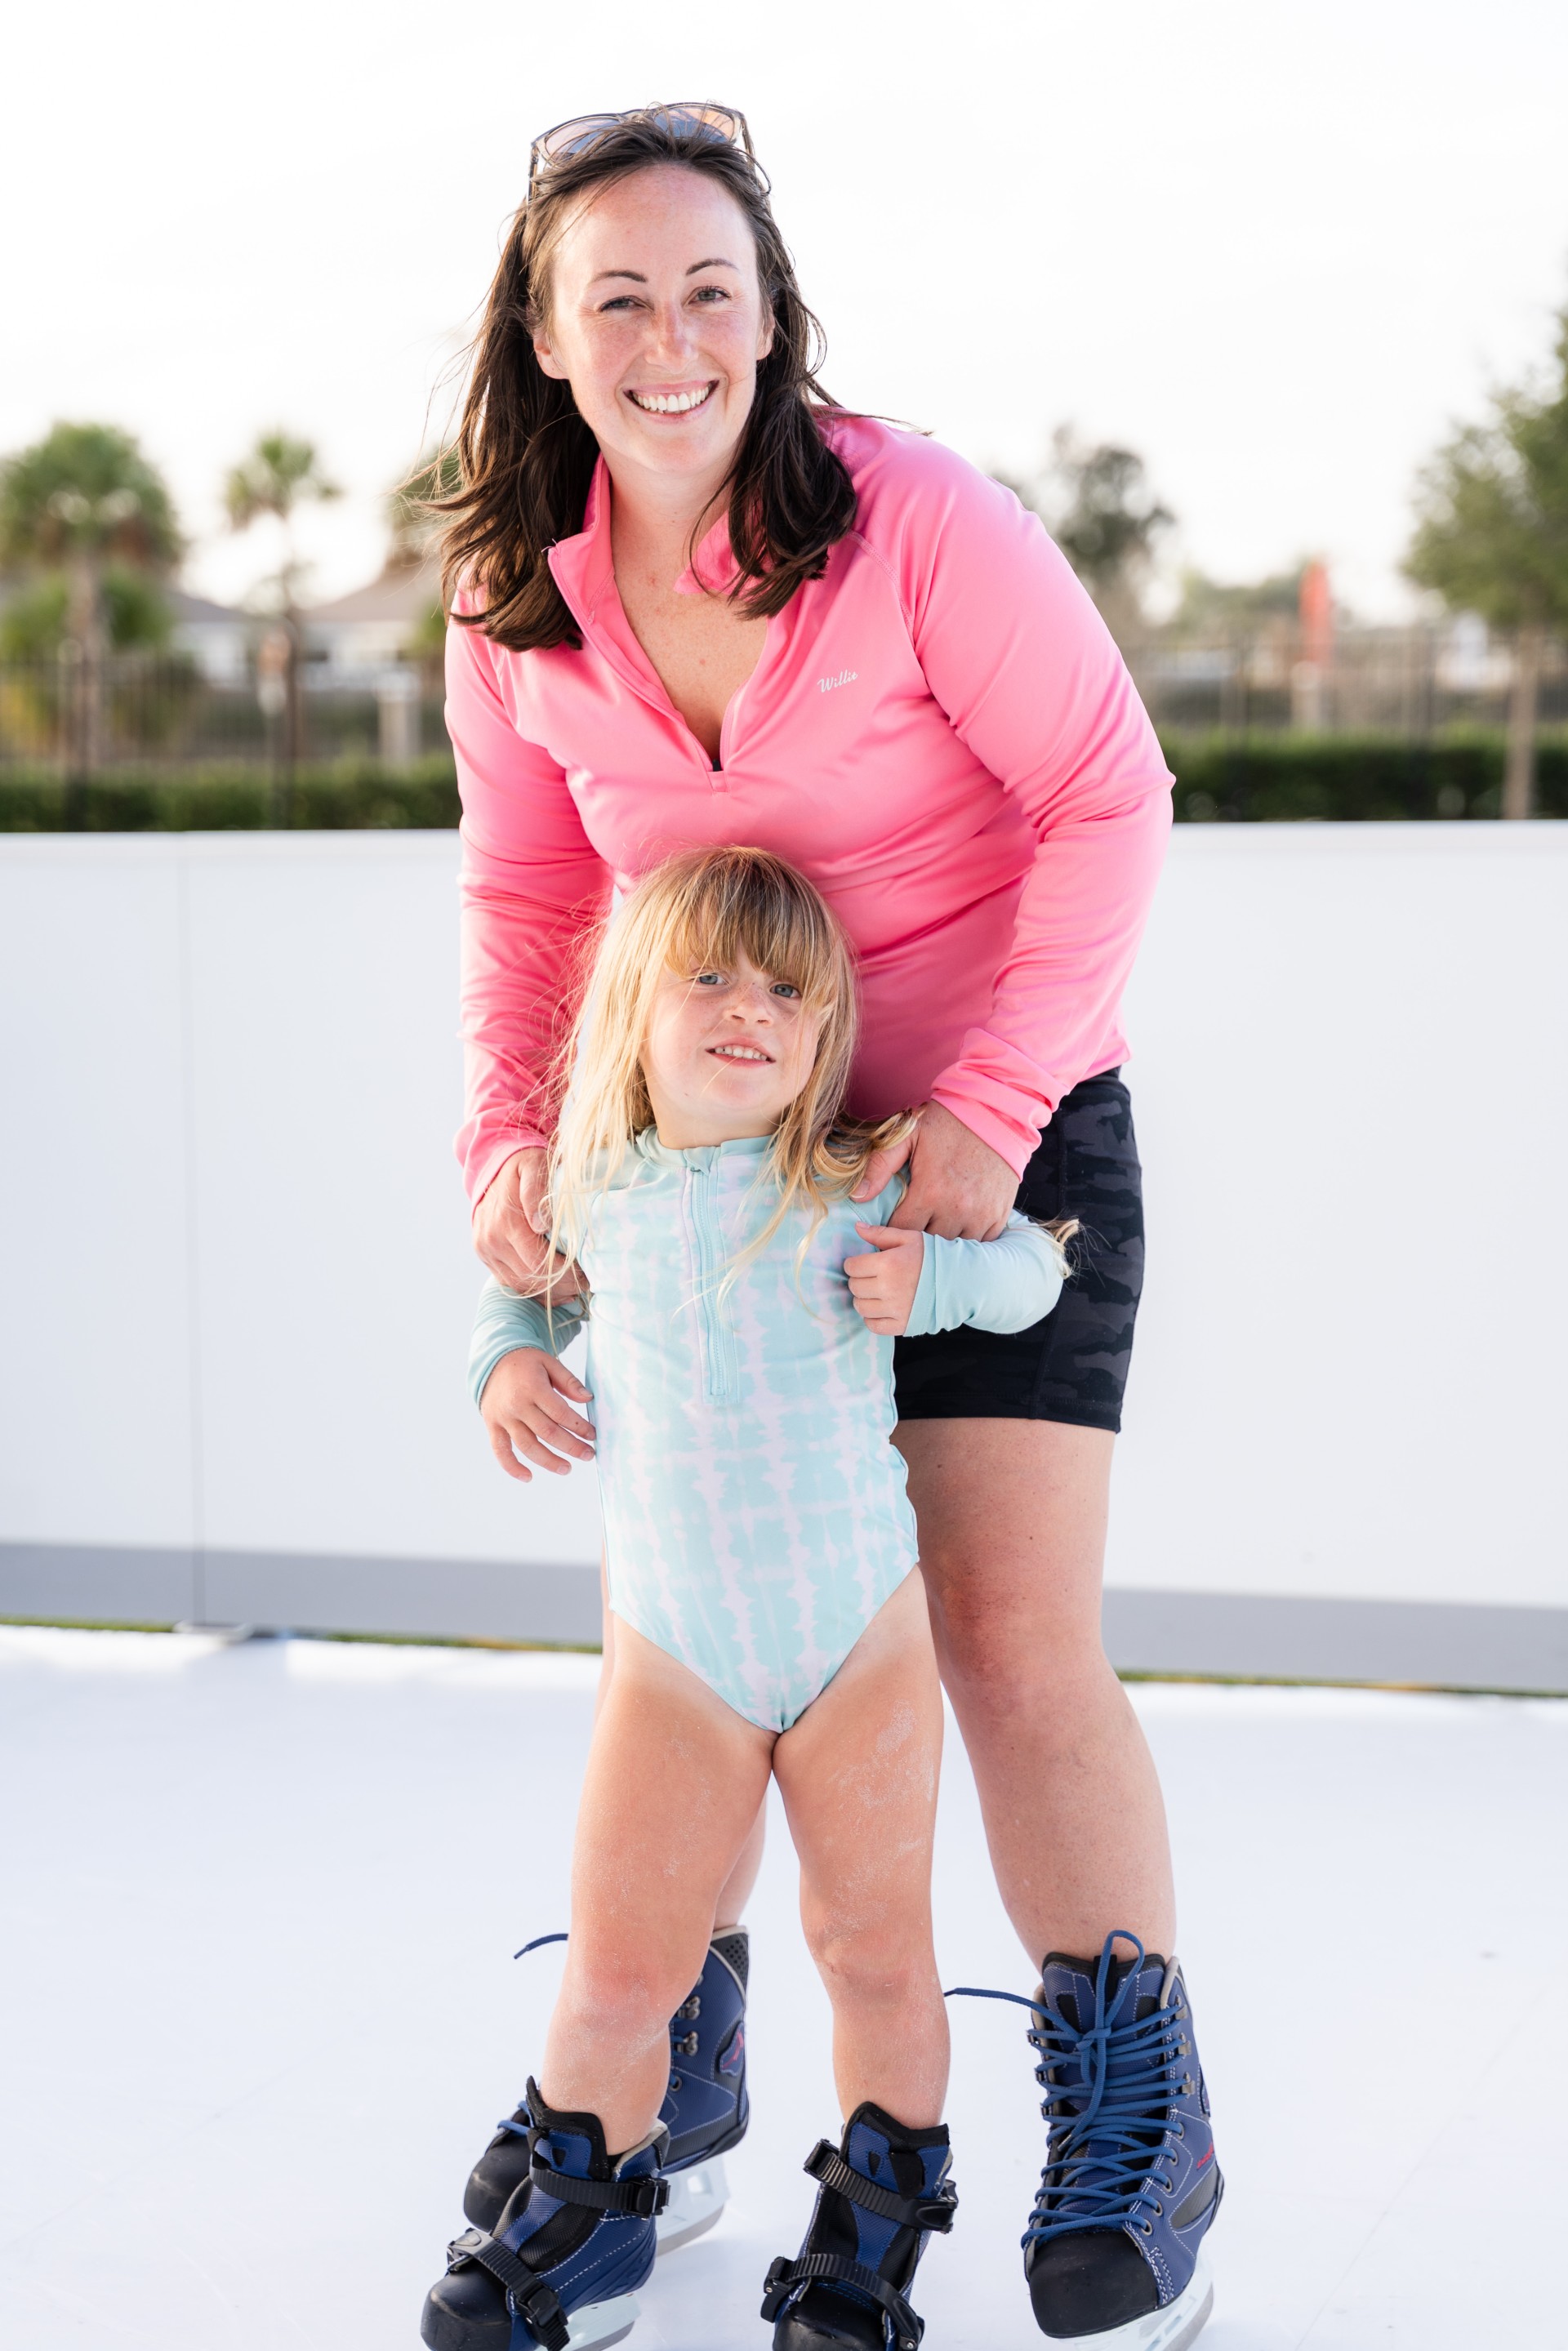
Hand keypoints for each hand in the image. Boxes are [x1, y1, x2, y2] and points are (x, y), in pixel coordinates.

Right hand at [472, 1148, 584, 1298]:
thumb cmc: (523, 1166)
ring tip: (573, 1289)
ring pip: (519, 1285)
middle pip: (529, 1278)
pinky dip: (532, 1289)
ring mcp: (485, 1250)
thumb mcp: (533, 1167)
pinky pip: (508, 1282)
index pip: (538, 1263)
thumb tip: (541, 1224)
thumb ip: (536, 1191)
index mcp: (505, 1222)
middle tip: (585, 1285)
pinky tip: (553, 1288)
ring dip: (547, 1292)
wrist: (493, 1166)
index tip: (587, 1275)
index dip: (564, 1275)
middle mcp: (491, 1240)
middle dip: (560, 1286)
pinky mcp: (484, 1255)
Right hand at [481, 1347, 595, 1482]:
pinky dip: (512, 1467)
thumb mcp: (549, 1363)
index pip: (561, 1414)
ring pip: (528, 1446)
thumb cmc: (527, 1364)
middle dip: (571, 1447)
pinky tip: (528, 1477)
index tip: (593, 1435)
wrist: (492, 1361)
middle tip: (588, 1455)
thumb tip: (589, 1399)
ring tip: (567, 1469)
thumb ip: (569, 1381)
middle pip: (548, 1433)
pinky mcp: (492, 1426)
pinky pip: (500, 1451)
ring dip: (549, 1461)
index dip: (579, 1427)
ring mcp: (503, 1417)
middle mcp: (517, 1405)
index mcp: (533, 1388)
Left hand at [844, 1223, 924, 1336]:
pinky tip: (882, 1308)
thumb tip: (857, 1227)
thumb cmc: (933, 1257)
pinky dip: (873, 1318)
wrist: (959, 1281)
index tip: (862, 1264)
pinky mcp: (901, 1325)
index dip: (854, 1264)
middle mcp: (889, 1288)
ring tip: (876, 1292)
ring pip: (860, 1307)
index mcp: (888, 1264)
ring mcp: (895, 1309)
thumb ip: (880, 1233)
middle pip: (854, 1287)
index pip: (852, 1267)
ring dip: (864, 1299)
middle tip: (871, 1277)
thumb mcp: (909, 1238)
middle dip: (859, 1280)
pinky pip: (873, 1325)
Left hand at [852, 1100, 1018, 1239]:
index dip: (892, 1231)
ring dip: (943, 1241)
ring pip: (955, 1248)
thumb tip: (857, 1197)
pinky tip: (959, 1229)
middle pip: (928, 1245)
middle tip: (911, 1227)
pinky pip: (981, 1243)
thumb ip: (880, 1166)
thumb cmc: (947, 1123)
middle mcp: (957, 1208)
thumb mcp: (909, 1137)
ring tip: (935, 1229)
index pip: (901, 1232)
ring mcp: (981, 1214)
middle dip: (916, 1239)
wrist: (994, 1113)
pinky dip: (969, 1240)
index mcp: (931, 1191)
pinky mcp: (999, 1215)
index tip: (891, 1224)